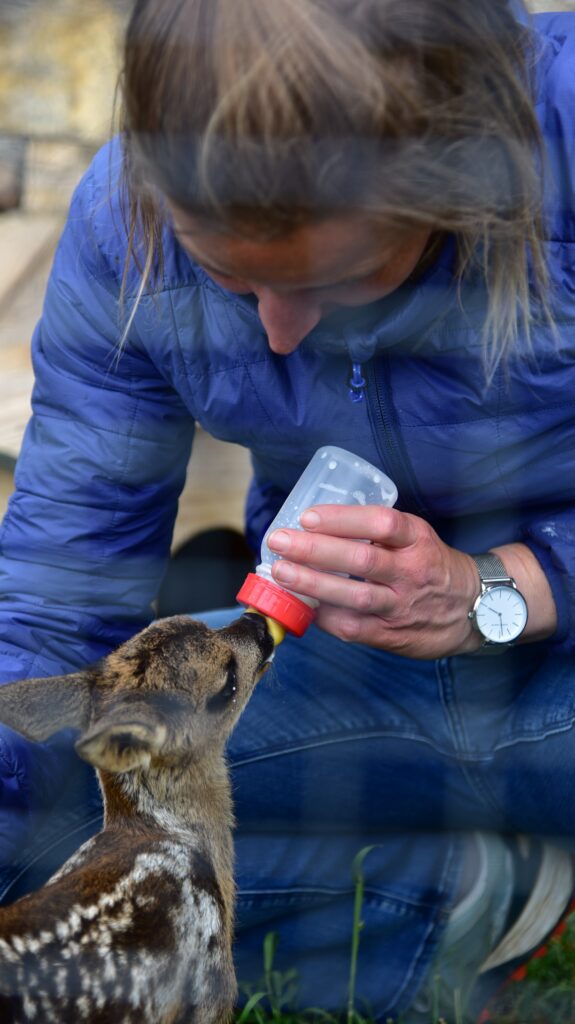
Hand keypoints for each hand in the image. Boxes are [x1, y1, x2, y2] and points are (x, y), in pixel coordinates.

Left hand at [267, 505, 480, 657]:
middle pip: (362, 558)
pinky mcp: (393, 634)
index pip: (382, 522)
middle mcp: (412, 571)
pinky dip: (324, 615)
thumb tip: (316, 524)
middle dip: (315, 549)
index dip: (343, 518)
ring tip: (281, 572)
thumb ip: (377, 531)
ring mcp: (402, 605)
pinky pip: (354, 627)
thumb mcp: (417, 537)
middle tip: (280, 541)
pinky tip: (302, 604)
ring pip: (356, 595)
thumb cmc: (432, 565)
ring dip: (313, 583)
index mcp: (418, 539)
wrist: (474, 609)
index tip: (308, 516)